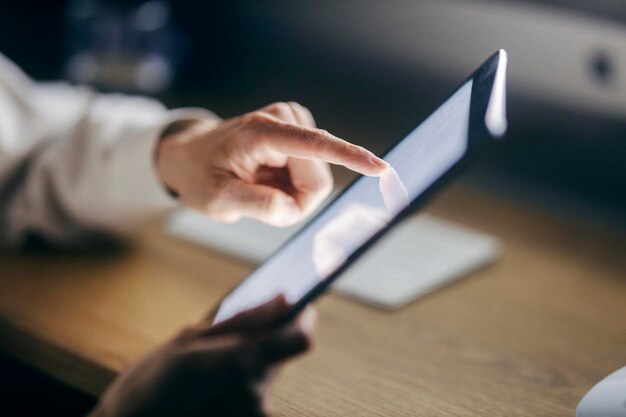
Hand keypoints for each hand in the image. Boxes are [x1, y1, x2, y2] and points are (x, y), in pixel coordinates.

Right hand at [90, 296, 315, 416]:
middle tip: (222, 343)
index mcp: (242, 362)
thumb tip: (285, 299)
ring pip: (266, 374)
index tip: (298, 304)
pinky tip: (208, 391)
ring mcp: (253, 415)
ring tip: (205, 374)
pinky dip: (239, 386)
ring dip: (246, 366)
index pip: (301, 338)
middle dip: (263, 341)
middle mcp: (255, 393)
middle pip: (282, 354)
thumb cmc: (150, 383)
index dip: (303, 318)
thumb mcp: (189, 338)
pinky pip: (254, 396)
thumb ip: (246, 319)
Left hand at [156, 102, 388, 226]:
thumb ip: (255, 204)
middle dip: (294, 199)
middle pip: (317, 178)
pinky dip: (293, 184)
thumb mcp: (215, 198)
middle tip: (259, 197)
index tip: (379, 168)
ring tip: (260, 183)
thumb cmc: (202, 175)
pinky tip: (269, 175)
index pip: (313, 145)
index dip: (348, 157)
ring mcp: (294, 122)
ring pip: (318, 178)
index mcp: (260, 132)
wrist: (194, 156)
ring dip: (292, 193)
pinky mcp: (301, 130)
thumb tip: (292, 208)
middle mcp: (282, 119)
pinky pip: (314, 172)